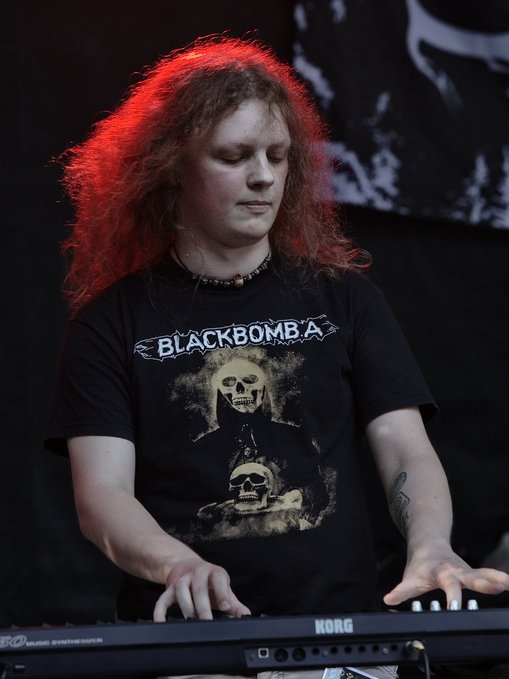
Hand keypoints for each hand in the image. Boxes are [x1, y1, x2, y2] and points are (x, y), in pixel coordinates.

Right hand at [153, 557, 250, 620]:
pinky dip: (160, 611)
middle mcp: (197, 572)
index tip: (225, 607)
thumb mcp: (222, 588)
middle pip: (199, 587)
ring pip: (181, 589)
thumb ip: (234, 604)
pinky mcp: (169, 588)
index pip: (218, 578)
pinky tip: (162, 622)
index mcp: (214, 572)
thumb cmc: (208, 582)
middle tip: (207, 621)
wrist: (185, 565)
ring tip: (190, 620)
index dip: (222, 591)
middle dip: (203, 606)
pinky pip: (162, 598)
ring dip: (186, 606)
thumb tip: (246, 616)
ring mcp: (182, 579)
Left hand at [384, 540, 508, 608]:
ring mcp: (467, 572)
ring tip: (508, 584)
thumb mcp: (410, 577)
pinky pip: (490, 576)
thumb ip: (402, 591)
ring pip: (485, 574)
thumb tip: (388, 600)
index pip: (447, 587)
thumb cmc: (421, 564)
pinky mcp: (474, 574)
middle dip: (483, 583)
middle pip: (472, 577)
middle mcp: (457, 571)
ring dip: (497, 579)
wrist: (428, 543)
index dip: (451, 599)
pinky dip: (501, 580)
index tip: (455, 608)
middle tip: (496, 588)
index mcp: (442, 573)